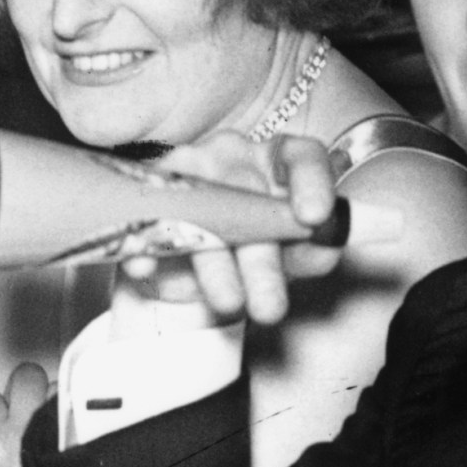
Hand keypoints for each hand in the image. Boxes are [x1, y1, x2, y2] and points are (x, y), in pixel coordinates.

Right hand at [129, 131, 340, 325]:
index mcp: (279, 164)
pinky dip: (144, 246)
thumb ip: (312, 253)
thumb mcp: (291, 257)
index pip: (302, 158)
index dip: (312, 183)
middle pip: (249, 199)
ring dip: (213, 264)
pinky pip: (143, 216)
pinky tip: (146, 266)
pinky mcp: (148, 196)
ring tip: (226, 301)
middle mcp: (234, 160)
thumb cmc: (258, 253)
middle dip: (262, 261)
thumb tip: (324, 249)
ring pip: (199, 213)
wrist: (203, 275)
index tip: (315, 218)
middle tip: (270, 307)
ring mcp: (187, 173)